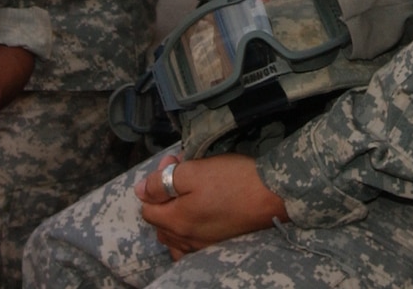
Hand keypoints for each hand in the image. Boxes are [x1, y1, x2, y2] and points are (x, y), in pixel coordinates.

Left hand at [135, 153, 287, 259]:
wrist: (273, 196)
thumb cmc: (233, 180)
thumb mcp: (193, 172)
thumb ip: (162, 182)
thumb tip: (139, 190)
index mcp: (176, 221)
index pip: (147, 208)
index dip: (155, 184)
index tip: (174, 164)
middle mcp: (186, 240)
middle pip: (159, 223)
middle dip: (163, 198)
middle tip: (182, 174)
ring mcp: (202, 247)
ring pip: (173, 237)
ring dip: (173, 217)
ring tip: (187, 197)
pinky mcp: (217, 247)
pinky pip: (189, 248)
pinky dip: (186, 235)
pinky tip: (196, 221)